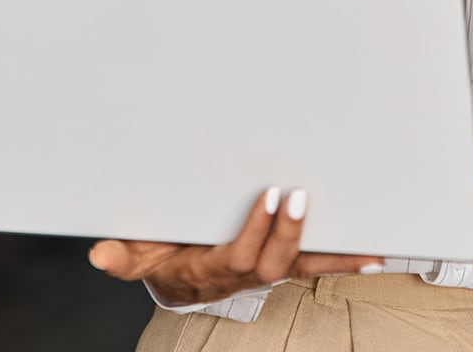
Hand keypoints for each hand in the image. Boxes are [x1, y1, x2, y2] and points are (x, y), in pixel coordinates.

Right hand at [87, 188, 383, 305]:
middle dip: (291, 231)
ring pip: (302, 266)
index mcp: (212, 268)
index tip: (270, 196)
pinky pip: (315, 265)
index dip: (256, 229)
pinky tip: (373, 256)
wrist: (177, 279)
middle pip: (274, 261)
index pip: (239, 253)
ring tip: (365, 248)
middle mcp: (245, 273)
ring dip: (332, 255)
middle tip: (301, 193)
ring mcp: (267, 270)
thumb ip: (122, 255)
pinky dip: (344, 261)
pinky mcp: (281, 263)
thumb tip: (99, 254)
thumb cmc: (161, 256)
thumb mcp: (137, 254)